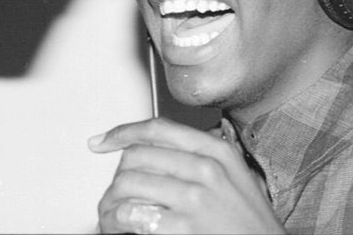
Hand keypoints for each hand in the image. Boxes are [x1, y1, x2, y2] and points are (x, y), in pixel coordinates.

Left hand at [88, 117, 285, 233]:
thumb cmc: (250, 224)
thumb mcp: (236, 177)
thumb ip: (203, 156)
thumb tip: (158, 147)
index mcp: (217, 151)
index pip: (157, 128)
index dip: (122, 132)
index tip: (102, 141)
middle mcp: (206, 169)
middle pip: (137, 155)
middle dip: (116, 175)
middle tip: (112, 193)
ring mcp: (196, 198)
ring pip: (128, 184)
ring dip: (112, 202)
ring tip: (112, 215)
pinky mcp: (185, 227)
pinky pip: (134, 216)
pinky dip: (120, 222)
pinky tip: (123, 227)